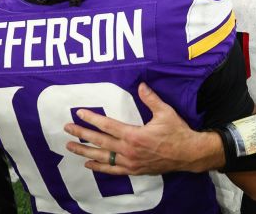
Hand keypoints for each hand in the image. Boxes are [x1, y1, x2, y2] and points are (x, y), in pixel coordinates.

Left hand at [64, 82, 206, 174]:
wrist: (188, 154)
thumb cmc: (177, 132)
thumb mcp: (165, 112)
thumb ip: (151, 99)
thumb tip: (141, 85)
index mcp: (134, 135)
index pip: (107, 125)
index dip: (92, 119)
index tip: (79, 114)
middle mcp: (129, 150)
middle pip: (100, 141)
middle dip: (82, 134)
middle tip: (66, 129)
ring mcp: (130, 162)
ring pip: (102, 157)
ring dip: (85, 151)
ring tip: (70, 146)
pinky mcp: (134, 170)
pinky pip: (113, 170)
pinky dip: (99, 167)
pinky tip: (88, 164)